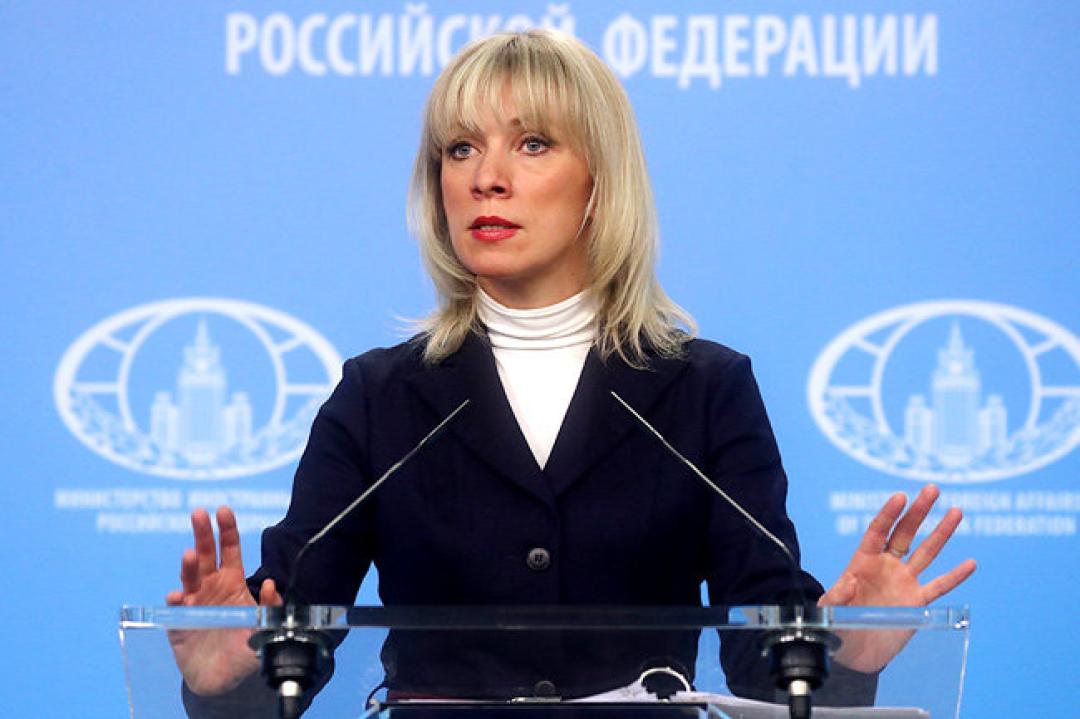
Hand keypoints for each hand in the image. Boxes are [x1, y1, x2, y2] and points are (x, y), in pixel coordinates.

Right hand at [165, 506, 281, 694]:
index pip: (229, 550)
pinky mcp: (178, 623)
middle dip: (202, 533)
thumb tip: (269, 584)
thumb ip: (270, 606)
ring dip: (188, 565)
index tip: (223, 510)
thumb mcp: (264, 626)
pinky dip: (174, 601)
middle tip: (199, 513)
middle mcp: (210, 587)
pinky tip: (177, 598)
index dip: (227, 530)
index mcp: (231, 582)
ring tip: (190, 555)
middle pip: (205, 555)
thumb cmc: (244, 646)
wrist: (223, 679)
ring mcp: (192, 603)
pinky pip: (175, 609)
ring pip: (188, 577)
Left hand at [819, 485, 975, 672]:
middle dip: (918, 511)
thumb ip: (835, 597)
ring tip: (956, 511)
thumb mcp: (828, 612)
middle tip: (932, 488)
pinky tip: (970, 563)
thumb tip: (847, 583)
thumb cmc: (835, 626)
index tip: (901, 496)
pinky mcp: (917, 603)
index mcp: (862, 562)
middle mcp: (886, 567)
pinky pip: (939, 586)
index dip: (888, 514)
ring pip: (926, 552)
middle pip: (905, 533)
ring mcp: (903, 582)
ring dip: (941, 533)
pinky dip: (955, 576)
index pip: (878, 531)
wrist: (853, 653)